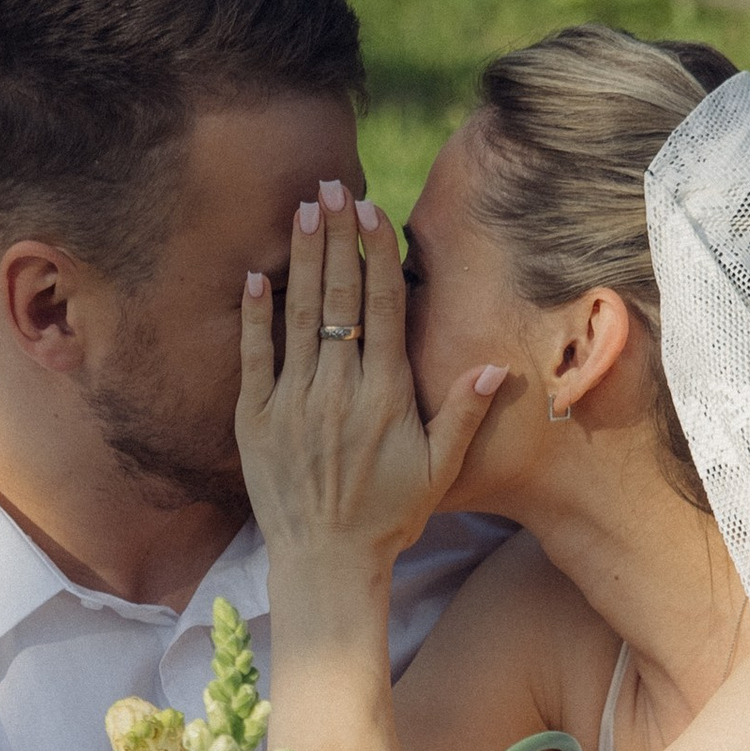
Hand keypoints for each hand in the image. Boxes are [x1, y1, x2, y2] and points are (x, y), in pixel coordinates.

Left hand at [237, 176, 502, 573]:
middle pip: (339, 297)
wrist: (326, 563)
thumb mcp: (439, 471)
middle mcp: (338, 390)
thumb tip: (495, 365)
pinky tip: (258, 274)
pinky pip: (254, 356)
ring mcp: (293, 402)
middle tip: (331, 187)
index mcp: (385, 395)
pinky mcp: (256, 420)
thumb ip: (463, 414)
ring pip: (298, 315)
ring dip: (301, 259)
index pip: (383, 308)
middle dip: (336, 238)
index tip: (372, 212)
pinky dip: (254, 314)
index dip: (377, 255)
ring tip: (302, 211)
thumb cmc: (389, 517)